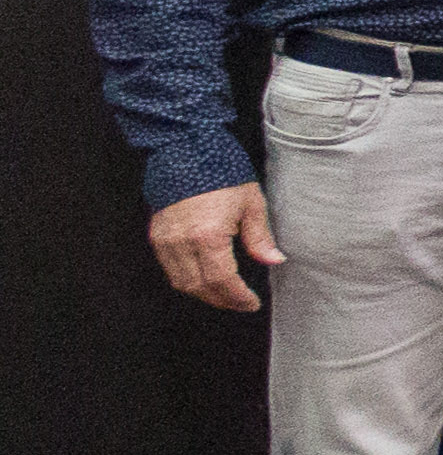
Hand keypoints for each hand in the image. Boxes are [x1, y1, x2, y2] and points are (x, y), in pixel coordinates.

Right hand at [148, 181, 278, 315]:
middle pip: (199, 286)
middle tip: (241, 302)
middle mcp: (181, 242)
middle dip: (222, 300)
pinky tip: (205, 278)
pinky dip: (188, 279)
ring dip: (204, 293)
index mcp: (207, 236)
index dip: (238, 297)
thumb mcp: (251, 203)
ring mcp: (165, 240)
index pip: (222, 280)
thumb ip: (260, 237)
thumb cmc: (223, 174)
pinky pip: (170, 268)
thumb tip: (274, 260)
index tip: (251, 303)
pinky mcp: (156, 235)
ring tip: (225, 294)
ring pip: (181, 282)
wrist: (186, 151)